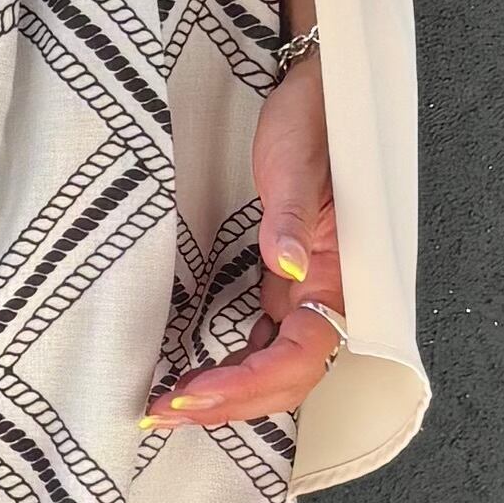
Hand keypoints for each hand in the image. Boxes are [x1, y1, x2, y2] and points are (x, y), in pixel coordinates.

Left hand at [141, 47, 340, 439]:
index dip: (248, 384)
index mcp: (340, 275)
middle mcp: (323, 294)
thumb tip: (288, 269)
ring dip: (224, 394)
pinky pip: (257, 341)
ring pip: (270, 367)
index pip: (301, 355)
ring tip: (168, 407)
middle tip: (163, 412)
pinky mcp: (277, 284)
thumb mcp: (296, 163)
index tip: (193, 394)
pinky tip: (190, 375)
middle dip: (228, 404)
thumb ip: (291, 218)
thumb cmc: (312, 120)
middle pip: (284, 378)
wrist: (314, 90)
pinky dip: (225, 366)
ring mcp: (300, 293)